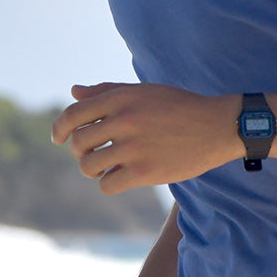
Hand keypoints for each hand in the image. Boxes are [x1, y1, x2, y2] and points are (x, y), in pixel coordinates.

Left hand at [52, 81, 238, 192]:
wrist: (218, 126)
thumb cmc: (179, 107)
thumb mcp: (144, 91)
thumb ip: (107, 91)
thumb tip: (74, 92)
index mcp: (121, 98)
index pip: (73, 115)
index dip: (59, 129)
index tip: (58, 138)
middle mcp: (124, 121)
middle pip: (78, 143)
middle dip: (80, 151)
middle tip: (93, 154)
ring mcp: (134, 148)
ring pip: (88, 166)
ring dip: (92, 170)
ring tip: (105, 167)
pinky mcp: (145, 172)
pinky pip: (107, 184)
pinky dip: (109, 183)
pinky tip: (120, 177)